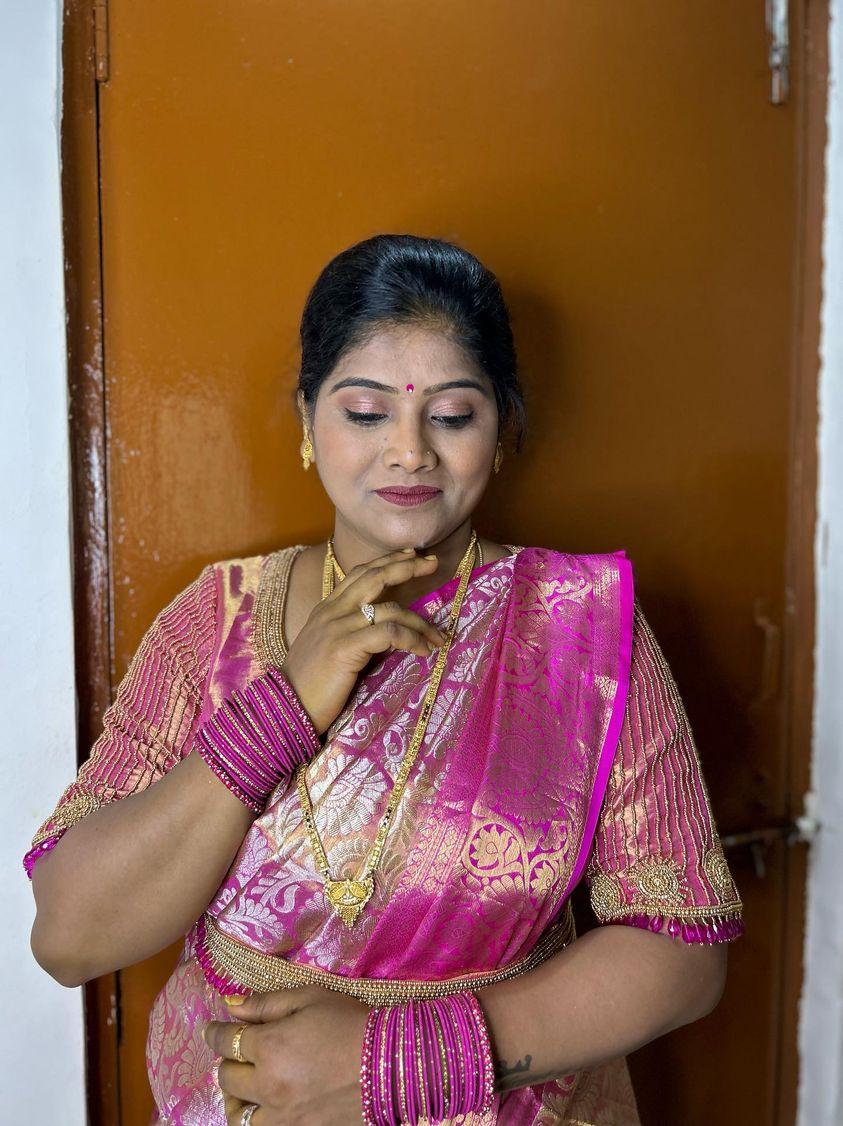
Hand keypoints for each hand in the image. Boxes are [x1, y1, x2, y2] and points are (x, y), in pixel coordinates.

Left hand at [202, 985, 371, 1124]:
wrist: (391, 1062)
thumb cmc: (350, 1022)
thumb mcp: (310, 998)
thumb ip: (267, 1003)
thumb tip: (231, 1006)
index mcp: (270, 1047)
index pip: (226, 1041)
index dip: (215, 1032)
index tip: (212, 1028)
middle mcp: (268, 1086)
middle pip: (227, 1078)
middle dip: (226, 1061)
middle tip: (235, 1053)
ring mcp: (282, 1117)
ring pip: (238, 1115)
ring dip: (235, 1098)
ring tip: (245, 1087)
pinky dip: (255, 1118)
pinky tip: (265, 1106)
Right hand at [281, 547, 447, 734]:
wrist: (285, 707)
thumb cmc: (310, 685)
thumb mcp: (330, 648)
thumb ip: (353, 633)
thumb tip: (388, 631)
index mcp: (326, 608)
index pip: (360, 573)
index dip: (387, 560)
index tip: (412, 555)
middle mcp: (331, 611)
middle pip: (375, 577)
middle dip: (407, 567)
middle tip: (433, 563)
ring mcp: (337, 627)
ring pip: (390, 609)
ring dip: (421, 622)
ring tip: (438, 637)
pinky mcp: (344, 647)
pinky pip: (389, 633)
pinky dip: (411, 639)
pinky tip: (423, 651)